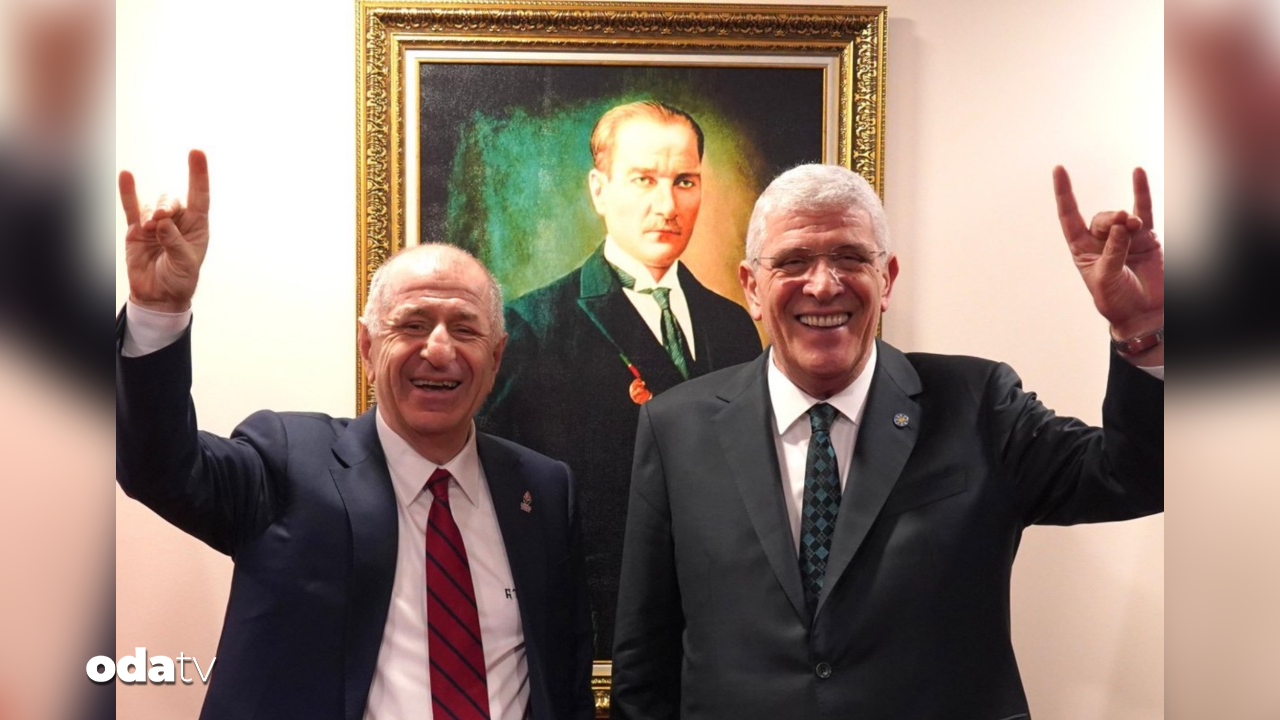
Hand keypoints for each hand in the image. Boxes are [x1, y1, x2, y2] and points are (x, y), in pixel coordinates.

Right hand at [120, 150, 209, 312]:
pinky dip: (128, 192)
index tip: (196, 153)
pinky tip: (126, 176)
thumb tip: (161, 222)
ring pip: (152, 205)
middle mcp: (177, 221)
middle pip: (171, 201)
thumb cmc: (179, 280)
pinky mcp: (136, 230)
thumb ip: (174, 242)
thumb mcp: (184, 264)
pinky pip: (131, 207)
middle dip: (166, 206)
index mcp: (197, 226)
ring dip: (150, 213)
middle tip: (160, 220)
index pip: (200, 196)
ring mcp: (156, 224)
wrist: (159, 296)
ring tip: (149, 228)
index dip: (199, 175)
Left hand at [1053, 166, 1164, 340]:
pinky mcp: (1146, 238)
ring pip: (1123, 217)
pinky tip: (1137, 172)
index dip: (1064, 194)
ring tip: (1134, 225)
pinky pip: (1144, 210)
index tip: (1059, 169)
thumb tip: (1123, 224)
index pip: (1069, 217)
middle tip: (1125, 223)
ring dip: (1128, 219)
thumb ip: (1113, 252)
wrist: (1143, 314)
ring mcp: (1124, 237)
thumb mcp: (1106, 279)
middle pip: (1101, 219)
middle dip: (1112, 219)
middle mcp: (1101, 241)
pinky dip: (1141, 192)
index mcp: (1081, 250)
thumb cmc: (1117, 301)